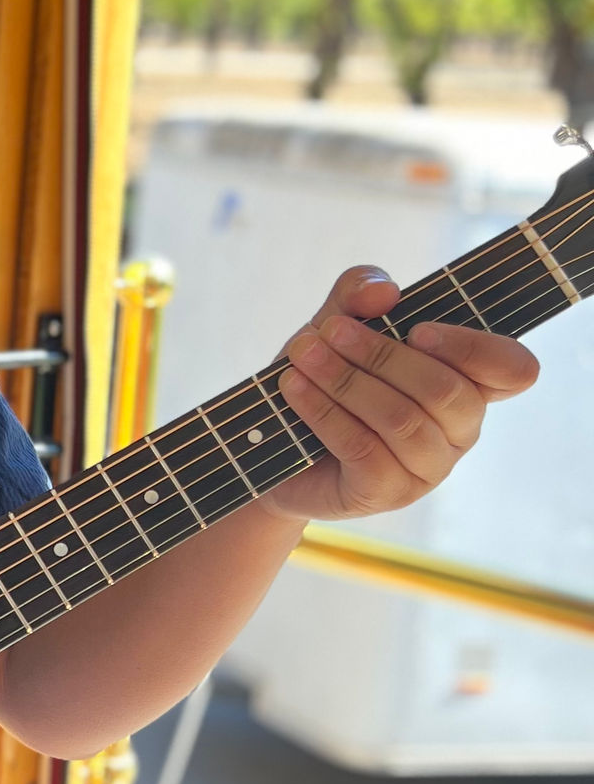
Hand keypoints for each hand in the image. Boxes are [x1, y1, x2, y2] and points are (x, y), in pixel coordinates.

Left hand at [264, 266, 539, 523]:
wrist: (271, 441)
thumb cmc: (322, 377)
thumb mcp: (334, 324)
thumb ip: (358, 295)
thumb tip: (385, 291)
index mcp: (464, 382)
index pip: (513, 368)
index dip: (475, 347)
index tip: (418, 329)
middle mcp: (458, 430)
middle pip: (447, 391)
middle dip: (382, 355)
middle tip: (329, 330)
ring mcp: (427, 468)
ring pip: (403, 420)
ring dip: (346, 380)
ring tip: (302, 355)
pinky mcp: (387, 492)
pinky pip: (365, 450)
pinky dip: (324, 412)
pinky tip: (294, 388)